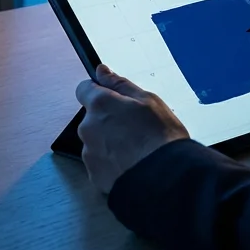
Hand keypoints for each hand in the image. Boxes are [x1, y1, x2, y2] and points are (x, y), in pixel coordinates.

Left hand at [75, 64, 189, 193]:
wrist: (165, 178)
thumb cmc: (161, 138)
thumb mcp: (148, 100)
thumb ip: (119, 84)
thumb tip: (102, 71)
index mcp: (100, 104)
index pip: (84, 89)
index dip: (99, 91)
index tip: (111, 97)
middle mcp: (88, 127)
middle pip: (92, 118)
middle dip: (108, 121)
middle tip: (135, 128)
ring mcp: (90, 153)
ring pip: (96, 141)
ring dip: (110, 142)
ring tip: (137, 149)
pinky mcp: (95, 175)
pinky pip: (101, 163)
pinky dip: (112, 163)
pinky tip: (132, 164)